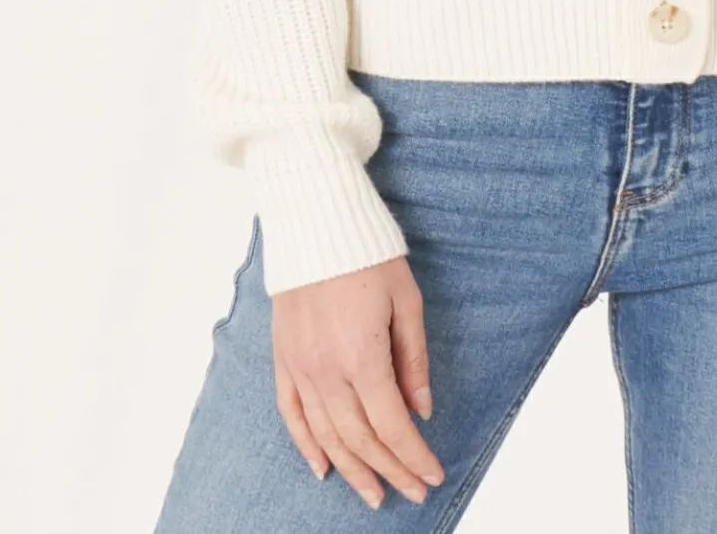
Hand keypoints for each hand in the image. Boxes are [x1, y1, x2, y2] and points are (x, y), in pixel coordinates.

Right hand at [271, 255, 446, 508]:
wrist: (317, 223)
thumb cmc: (369, 255)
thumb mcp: (407, 301)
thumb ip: (413, 360)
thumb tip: (421, 409)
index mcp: (362, 356)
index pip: (392, 424)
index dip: (413, 456)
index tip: (432, 475)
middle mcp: (327, 371)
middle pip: (361, 438)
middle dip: (391, 471)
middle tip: (413, 491)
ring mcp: (301, 368)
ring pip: (327, 436)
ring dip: (353, 470)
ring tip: (373, 494)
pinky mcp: (283, 360)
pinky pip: (292, 415)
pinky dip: (307, 446)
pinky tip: (323, 468)